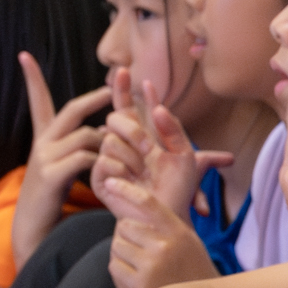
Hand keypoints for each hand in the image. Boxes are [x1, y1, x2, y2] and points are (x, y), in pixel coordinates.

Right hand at [9, 54, 112, 269]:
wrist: (36, 226)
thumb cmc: (54, 197)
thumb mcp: (65, 167)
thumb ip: (81, 148)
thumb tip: (106, 132)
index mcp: (45, 138)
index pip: (39, 102)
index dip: (32, 80)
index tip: (24, 56)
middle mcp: (43, 142)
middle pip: (70, 110)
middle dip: (94, 98)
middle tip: (114, 90)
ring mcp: (45, 157)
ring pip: (86, 136)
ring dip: (113, 143)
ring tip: (132, 155)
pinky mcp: (51, 175)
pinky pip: (85, 159)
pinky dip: (104, 163)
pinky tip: (116, 173)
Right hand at [92, 72, 230, 219]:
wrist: (166, 216)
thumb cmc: (177, 190)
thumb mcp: (186, 157)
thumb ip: (175, 130)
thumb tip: (160, 106)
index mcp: (141, 136)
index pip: (127, 106)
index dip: (123, 88)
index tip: (125, 70)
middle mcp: (123, 145)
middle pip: (116, 118)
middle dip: (133, 130)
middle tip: (149, 149)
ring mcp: (110, 160)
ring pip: (111, 140)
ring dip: (133, 157)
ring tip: (144, 174)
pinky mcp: (100, 178)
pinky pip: (105, 161)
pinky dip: (122, 170)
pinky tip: (131, 182)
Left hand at [96, 175, 215, 287]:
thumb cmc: (192, 273)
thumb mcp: (188, 243)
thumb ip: (165, 225)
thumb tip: (132, 210)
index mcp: (180, 232)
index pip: (148, 203)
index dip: (126, 190)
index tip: (110, 182)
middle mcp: (166, 246)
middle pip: (125, 226)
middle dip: (128, 236)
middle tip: (142, 251)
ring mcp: (151, 265)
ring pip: (117, 245)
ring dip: (123, 254)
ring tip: (143, 267)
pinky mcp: (138, 283)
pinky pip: (114, 264)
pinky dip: (121, 270)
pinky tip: (139, 279)